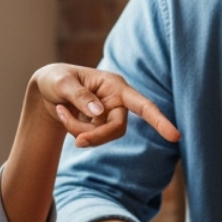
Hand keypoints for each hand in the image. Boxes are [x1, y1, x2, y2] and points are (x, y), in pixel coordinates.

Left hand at [28, 64, 179, 147]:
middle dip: (97, 136)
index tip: (175, 137)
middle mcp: (116, 100)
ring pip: (102, 135)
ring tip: (63, 112)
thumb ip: (80, 96)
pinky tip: (64, 114)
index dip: (159, 120)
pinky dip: (75, 130)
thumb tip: (98, 112)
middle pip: (118, 128)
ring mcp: (108, 114)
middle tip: (78, 142)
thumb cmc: (56, 79)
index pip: (143, 105)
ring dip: (80, 131)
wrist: (45, 89)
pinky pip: (91, 136)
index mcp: (115, 85)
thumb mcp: (63, 82)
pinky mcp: (98, 125)